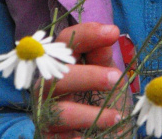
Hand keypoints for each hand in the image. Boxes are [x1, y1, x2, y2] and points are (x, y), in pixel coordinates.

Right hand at [36, 22, 129, 137]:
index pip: (65, 41)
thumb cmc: (103, 101)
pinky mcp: (48, 138)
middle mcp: (47, 86)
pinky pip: (60, 138)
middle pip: (58, 76)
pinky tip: (94, 137)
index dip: (87, 34)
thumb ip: (103, 56)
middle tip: (116, 78)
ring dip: (89, 113)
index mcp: (61, 64)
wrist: (102, 136)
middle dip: (89, 76)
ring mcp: (45, 113)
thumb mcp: (107, 76)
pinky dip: (79, 137)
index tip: (113, 33)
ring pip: (59, 111)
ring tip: (116, 117)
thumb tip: (109, 33)